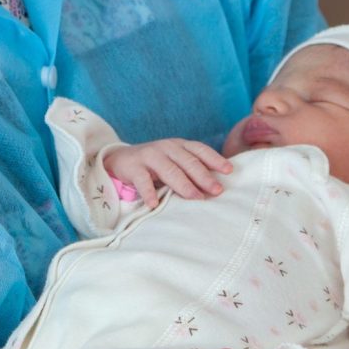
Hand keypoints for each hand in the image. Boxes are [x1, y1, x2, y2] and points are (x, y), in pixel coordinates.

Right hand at [103, 139, 232, 207]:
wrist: (120, 160)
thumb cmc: (154, 165)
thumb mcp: (174, 161)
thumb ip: (190, 169)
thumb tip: (217, 187)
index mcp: (178, 145)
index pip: (199, 150)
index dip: (214, 159)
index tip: (229, 170)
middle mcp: (165, 147)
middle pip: (188, 161)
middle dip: (204, 176)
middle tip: (216, 190)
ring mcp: (149, 155)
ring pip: (169, 170)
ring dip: (184, 185)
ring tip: (195, 198)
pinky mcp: (133, 167)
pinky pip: (142, 180)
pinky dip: (149, 192)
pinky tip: (154, 204)